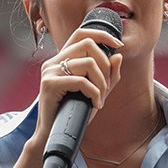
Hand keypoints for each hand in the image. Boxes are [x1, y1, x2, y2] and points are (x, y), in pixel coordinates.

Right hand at [32, 29, 122, 144]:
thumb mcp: (95, 91)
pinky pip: (82, 81)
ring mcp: (50, 71)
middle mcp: (53, 61)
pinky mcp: (49, 84)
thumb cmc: (73, 112)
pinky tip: (96, 104)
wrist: (54, 134)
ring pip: (88, 63)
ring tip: (101, 98)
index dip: (102, 34)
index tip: (118, 45)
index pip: (81, 33)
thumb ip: (108, 75)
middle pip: (88, 44)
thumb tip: (118, 56)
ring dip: (102, 82)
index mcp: (62, 59)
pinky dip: (95, 93)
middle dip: (105, 65)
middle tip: (106, 86)